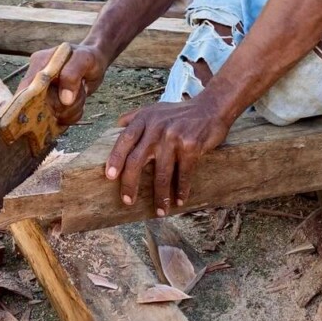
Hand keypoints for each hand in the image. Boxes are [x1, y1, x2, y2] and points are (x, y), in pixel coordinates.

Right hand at [18, 44, 106, 125]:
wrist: (96, 61)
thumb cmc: (87, 57)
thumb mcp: (83, 60)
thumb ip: (72, 74)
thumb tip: (64, 100)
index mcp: (39, 64)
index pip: (26, 89)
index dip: (33, 104)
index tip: (52, 109)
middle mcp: (37, 79)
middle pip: (39, 106)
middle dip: (62, 106)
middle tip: (80, 92)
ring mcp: (45, 93)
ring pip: (51, 115)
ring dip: (70, 111)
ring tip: (81, 95)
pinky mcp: (53, 104)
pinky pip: (58, 119)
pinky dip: (71, 116)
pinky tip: (79, 104)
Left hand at [106, 98, 229, 214]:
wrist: (211, 108)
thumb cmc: (179, 113)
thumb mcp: (154, 109)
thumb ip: (135, 117)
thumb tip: (116, 127)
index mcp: (144, 119)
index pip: (124, 140)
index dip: (115, 158)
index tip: (110, 177)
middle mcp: (156, 128)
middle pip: (137, 160)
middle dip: (130, 184)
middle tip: (128, 200)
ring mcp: (173, 137)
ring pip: (162, 174)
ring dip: (160, 196)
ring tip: (160, 211)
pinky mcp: (191, 146)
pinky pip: (183, 174)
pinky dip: (182, 190)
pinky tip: (180, 200)